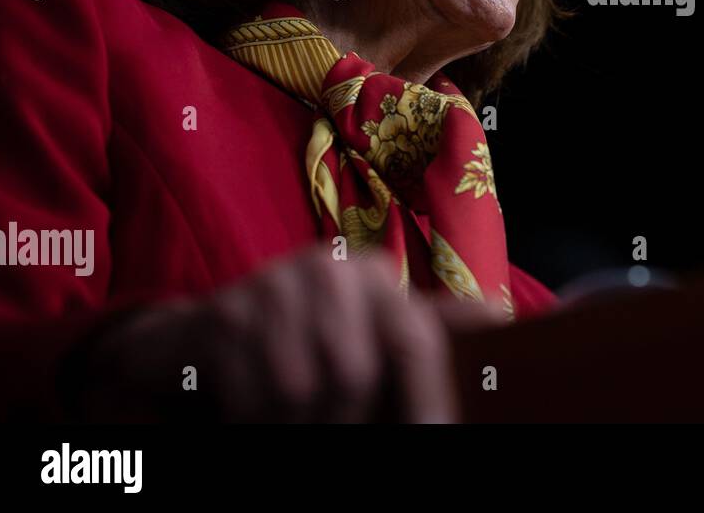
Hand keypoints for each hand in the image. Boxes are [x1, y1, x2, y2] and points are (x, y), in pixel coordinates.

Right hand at [69, 244, 504, 421]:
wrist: (203, 339)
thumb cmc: (306, 343)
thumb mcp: (372, 332)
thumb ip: (432, 327)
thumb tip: (499, 318)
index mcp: (373, 274)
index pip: (415, 336)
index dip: (426, 397)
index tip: (434, 436)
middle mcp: (329, 268)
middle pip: (355, 373)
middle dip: (347, 420)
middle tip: (334, 431)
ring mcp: (272, 284)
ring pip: (304, 388)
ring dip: (299, 423)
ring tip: (299, 423)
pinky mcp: (225, 312)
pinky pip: (253, 394)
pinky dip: (257, 421)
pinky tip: (257, 414)